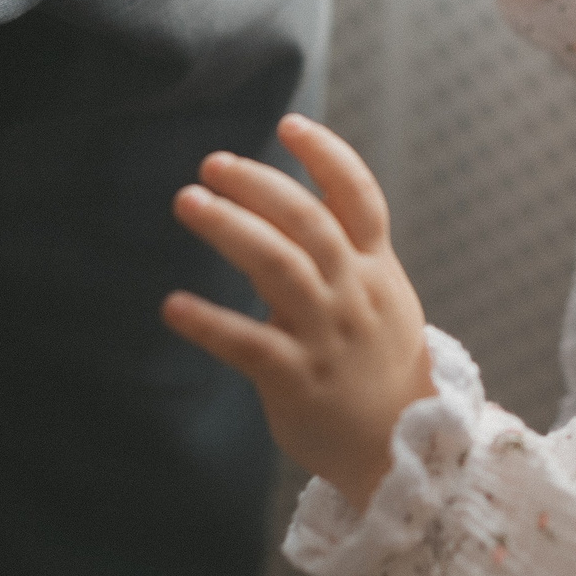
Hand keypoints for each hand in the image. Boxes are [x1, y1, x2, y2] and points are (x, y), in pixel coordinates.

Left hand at [164, 115, 435, 509]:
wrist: (403, 451)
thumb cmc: (381, 369)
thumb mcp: (383, 301)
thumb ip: (349, 255)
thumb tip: (301, 199)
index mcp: (378, 270)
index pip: (360, 198)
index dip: (326, 156)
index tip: (288, 124)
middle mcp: (354, 294)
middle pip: (308, 222)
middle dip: (258, 185)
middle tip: (211, 165)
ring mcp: (327, 337)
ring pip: (277, 268)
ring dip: (230, 228)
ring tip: (188, 203)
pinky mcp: (296, 381)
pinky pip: (247, 345)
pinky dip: (208, 323)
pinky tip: (172, 306)